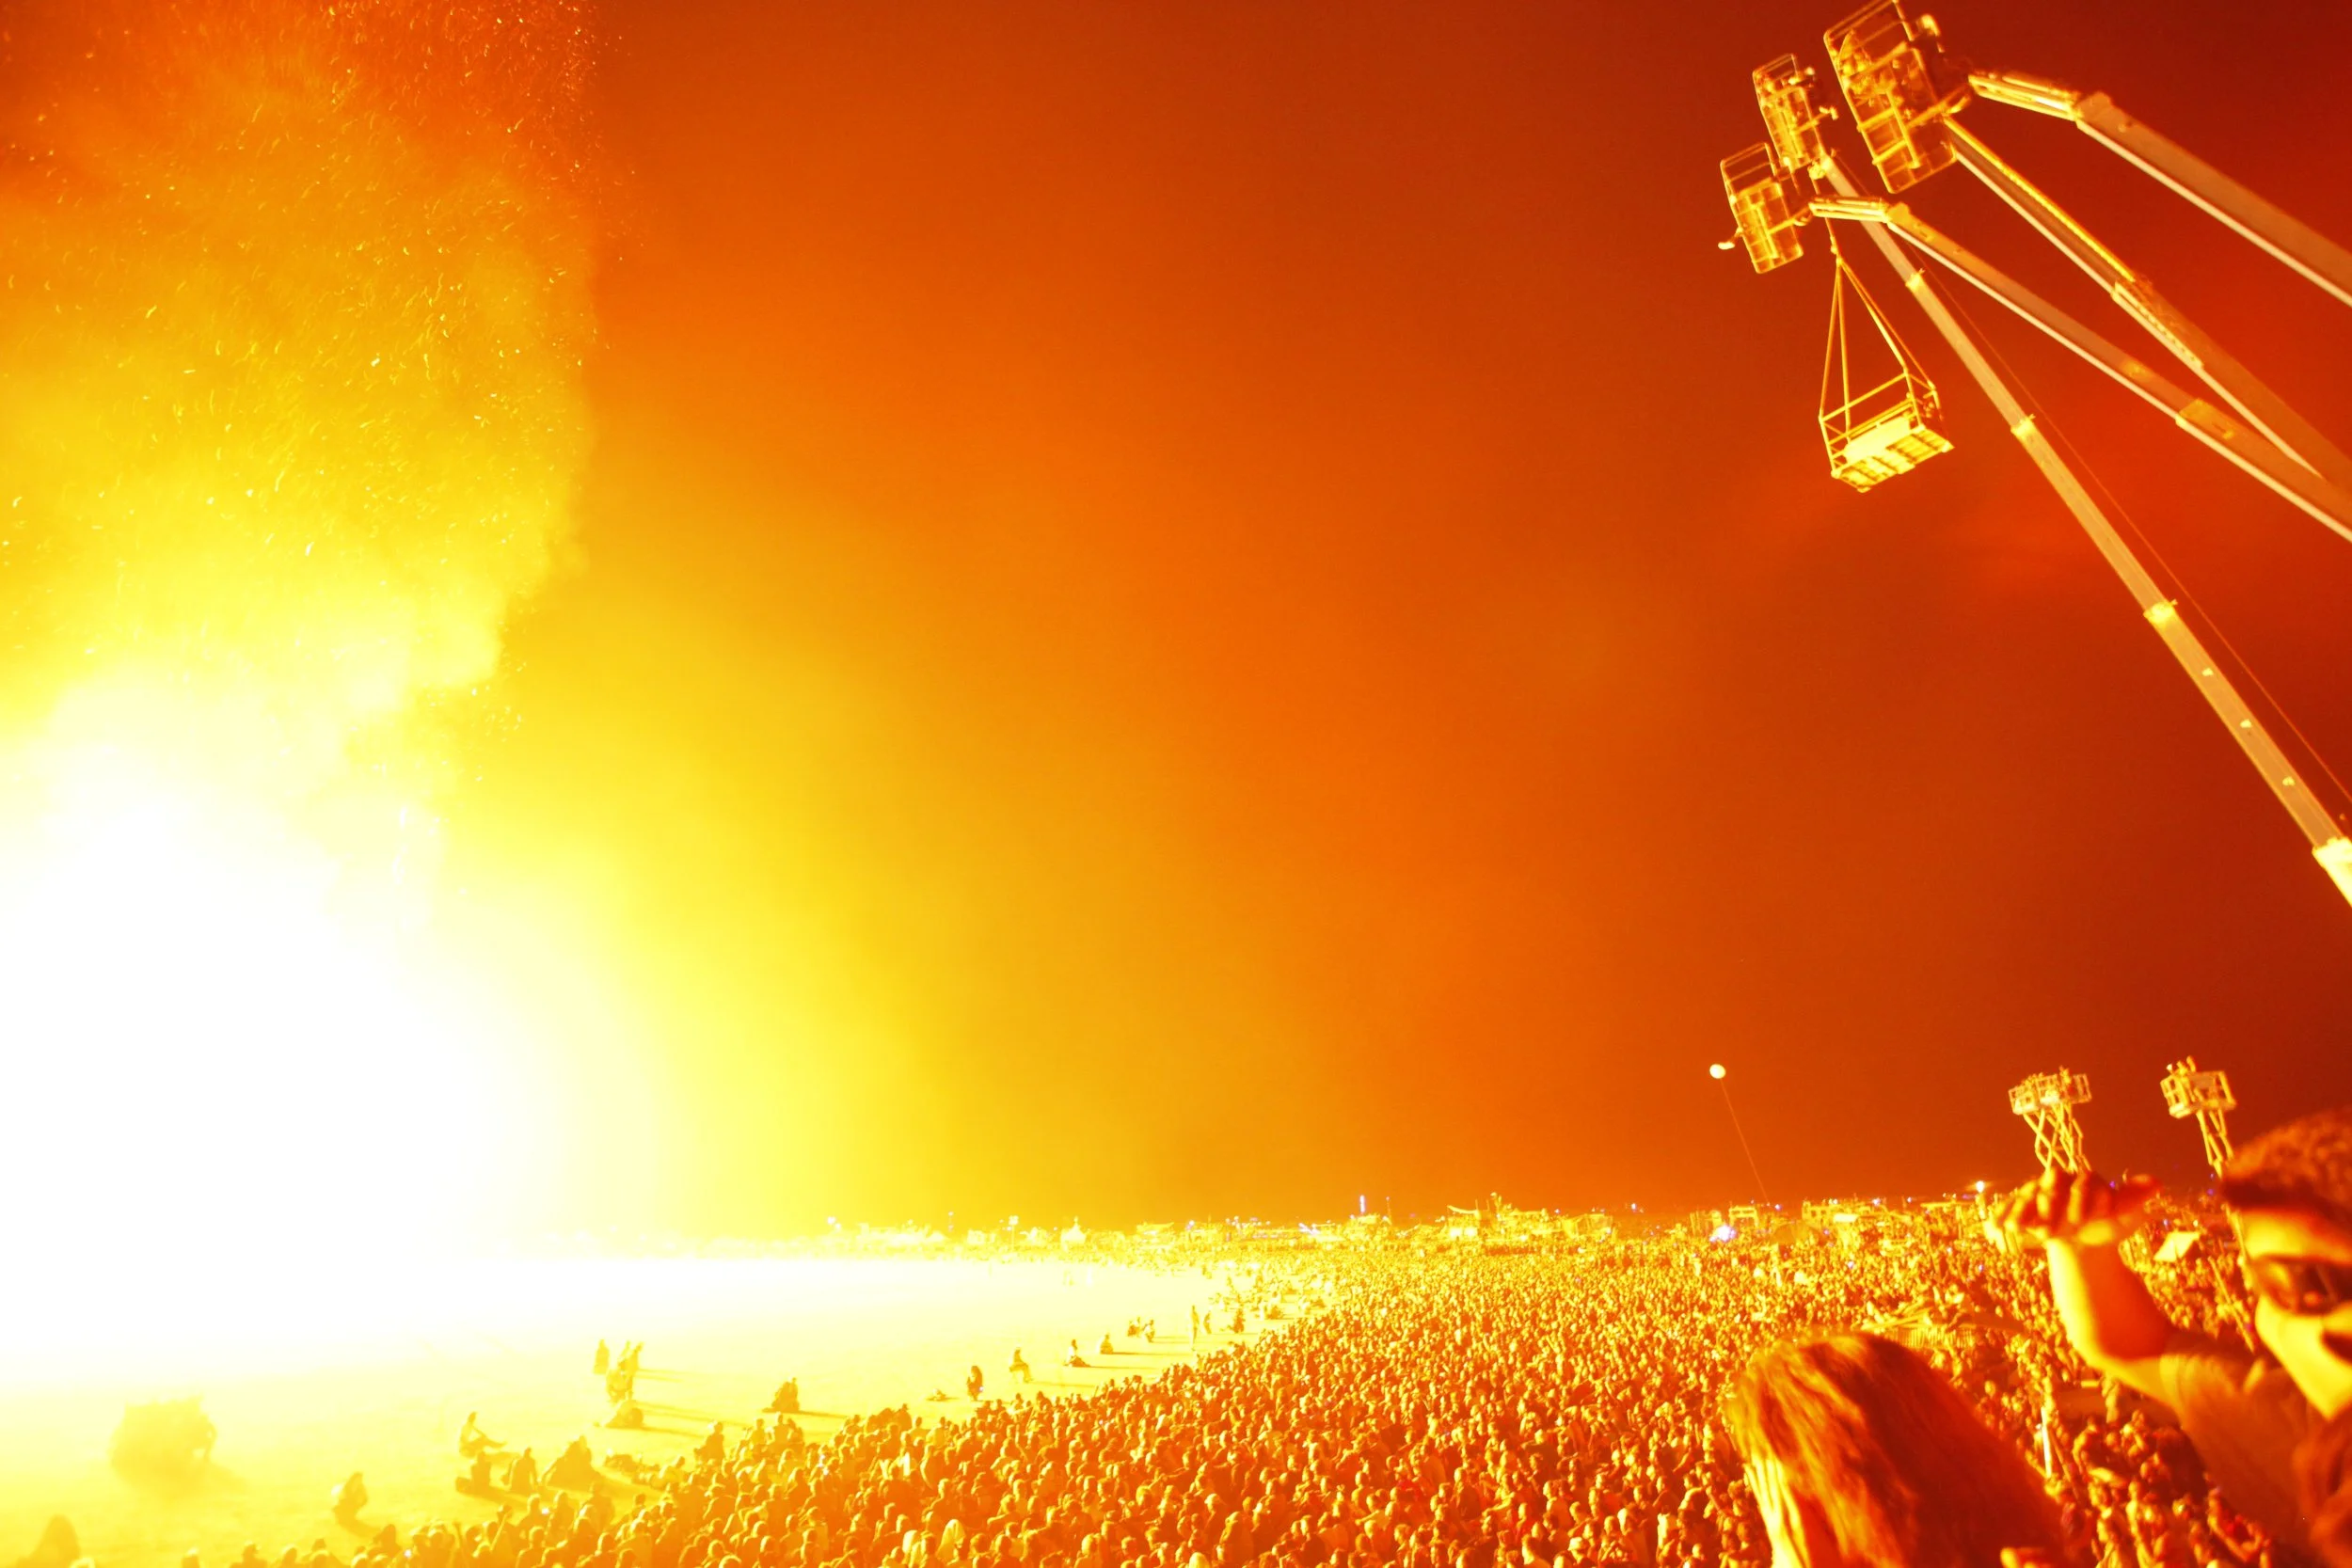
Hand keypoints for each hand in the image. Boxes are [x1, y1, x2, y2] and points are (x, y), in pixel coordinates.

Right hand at [1999, 1165, 2159, 1249]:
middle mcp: (2056, 1181)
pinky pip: (2009, 1209)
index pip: (2080, 1184)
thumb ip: (2133, 1197)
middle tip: (2051, 1231)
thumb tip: (2157, 1181)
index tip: (2081, 1222)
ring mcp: (2036, 1193)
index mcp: (2082, 1179)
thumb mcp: (2124, 1213)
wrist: (2083, 1239)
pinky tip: (1993, 1230)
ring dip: (2020, 1213)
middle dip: (2048, 1207)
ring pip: (2026, 1198)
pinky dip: (2001, 1218)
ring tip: (2013, 1231)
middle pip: (2049, 1187)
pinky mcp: (2021, 1207)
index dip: (2080, 1202)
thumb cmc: (2105, 1223)